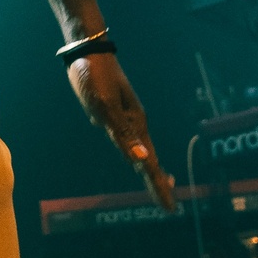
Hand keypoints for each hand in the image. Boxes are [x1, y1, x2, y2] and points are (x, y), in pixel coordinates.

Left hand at [66, 52, 175, 213]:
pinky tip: (136, 156)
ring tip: (160, 183)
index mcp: (135, 125)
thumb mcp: (104, 107)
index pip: (150, 164)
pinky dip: (136, 154)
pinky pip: (130, 140)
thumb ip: (123, 135)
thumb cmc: (94, 77)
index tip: (169, 208)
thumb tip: (142, 160)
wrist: (87, 49)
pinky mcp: (114, 112)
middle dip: (158, 182)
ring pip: (141, 150)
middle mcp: (134, 123)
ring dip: (150, 169)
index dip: (158, 186)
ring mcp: (125, 117)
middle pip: (149, 159)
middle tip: (168, 205)